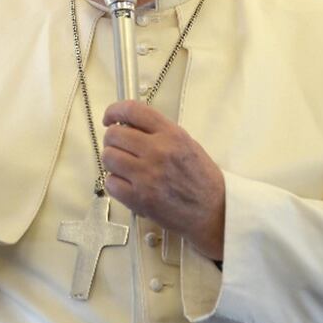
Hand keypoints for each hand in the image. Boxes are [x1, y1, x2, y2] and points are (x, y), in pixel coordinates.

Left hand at [102, 100, 225, 259]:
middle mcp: (157, 151)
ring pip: (108, 158)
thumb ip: (159, 132)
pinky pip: (110, 183)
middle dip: (113, 140)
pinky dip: (115, 183)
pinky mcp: (139, 198)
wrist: (214, 211)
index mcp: (171, 134)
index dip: (114, 111)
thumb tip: (128, 126)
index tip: (110, 118)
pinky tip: (128, 184)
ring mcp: (146, 175)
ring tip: (125, 168)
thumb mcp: (186, 144)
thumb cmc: (201, 179)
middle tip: (120, 148)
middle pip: (113, 135)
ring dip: (113, 162)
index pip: (132, 110)